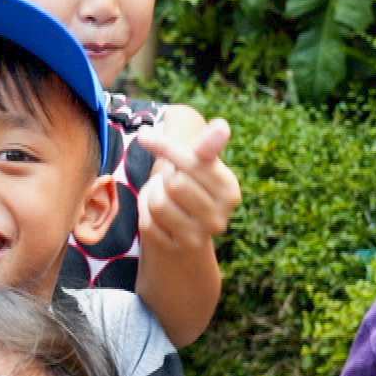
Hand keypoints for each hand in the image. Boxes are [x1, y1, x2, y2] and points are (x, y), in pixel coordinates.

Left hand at [137, 118, 240, 253]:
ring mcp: (198, 237)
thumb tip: (221, 125)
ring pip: (159, 204)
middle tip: (170, 179)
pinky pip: (147, 223)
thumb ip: (206, 146)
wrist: (184, 230)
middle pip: (175, 183)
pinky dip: (145, 213)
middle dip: (164, 176)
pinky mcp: (175, 249)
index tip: (145, 135)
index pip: (193, 162)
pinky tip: (156, 214)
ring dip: (153, 194)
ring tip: (164, 195)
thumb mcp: (199, 164)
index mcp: (230, 191)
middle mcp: (219, 218)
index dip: (166, 147)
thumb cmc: (190, 185)